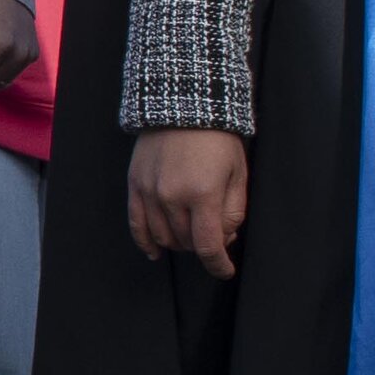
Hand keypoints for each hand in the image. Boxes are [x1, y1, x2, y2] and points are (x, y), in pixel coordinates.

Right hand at [127, 127, 246, 276]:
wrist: (184, 103)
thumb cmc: (217, 137)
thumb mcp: (238, 172)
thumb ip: (233, 210)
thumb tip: (224, 238)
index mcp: (203, 193)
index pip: (208, 245)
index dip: (218, 265)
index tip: (225, 270)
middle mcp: (172, 196)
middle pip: (186, 242)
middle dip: (203, 246)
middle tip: (215, 233)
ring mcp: (150, 191)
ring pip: (162, 237)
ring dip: (179, 242)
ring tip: (190, 231)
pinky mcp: (135, 184)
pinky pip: (137, 223)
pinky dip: (146, 241)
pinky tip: (155, 251)